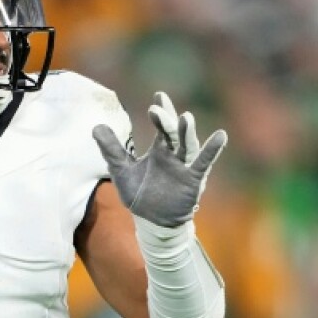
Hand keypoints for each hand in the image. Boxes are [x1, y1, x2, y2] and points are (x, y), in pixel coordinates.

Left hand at [92, 92, 226, 227]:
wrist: (152, 222)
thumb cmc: (140, 194)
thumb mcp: (121, 170)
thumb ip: (111, 149)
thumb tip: (95, 126)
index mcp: (159, 150)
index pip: (162, 126)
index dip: (162, 111)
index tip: (159, 95)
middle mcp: (174, 154)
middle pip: (173, 133)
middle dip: (166, 121)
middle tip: (158, 108)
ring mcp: (184, 166)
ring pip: (187, 145)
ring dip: (187, 132)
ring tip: (187, 117)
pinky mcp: (193, 180)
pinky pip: (203, 163)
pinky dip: (212, 150)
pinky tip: (221, 136)